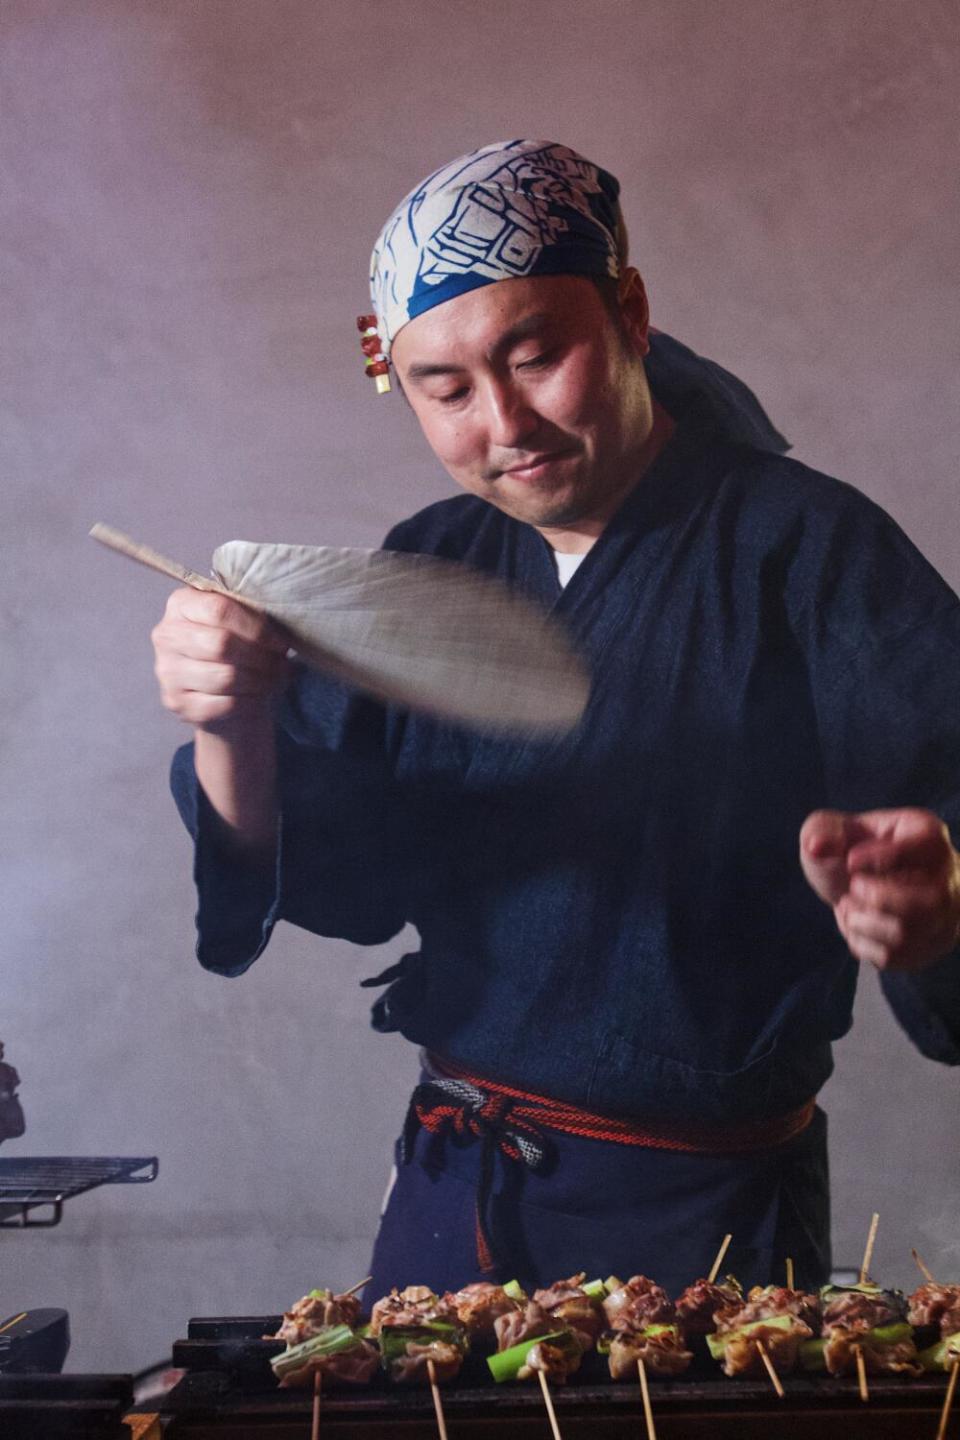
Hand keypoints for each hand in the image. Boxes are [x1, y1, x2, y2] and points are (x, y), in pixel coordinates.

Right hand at [151, 587, 292, 728]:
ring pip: (225, 677)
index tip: (278, 641)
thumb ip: (253, 616)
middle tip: (279, 663)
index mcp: (182, 604)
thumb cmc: (236, 645)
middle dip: (259, 656)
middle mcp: (167, 635)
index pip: (219, 610)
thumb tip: (277, 632)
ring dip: (260, 680)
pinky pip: (224, 704)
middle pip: (221, 644)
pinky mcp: (178, 703)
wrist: (221, 689)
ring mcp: (168, 672)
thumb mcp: (243, 621)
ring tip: (275, 678)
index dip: (256, 628)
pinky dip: (251, 702)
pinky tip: (259, 696)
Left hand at [800, 808, 959, 971]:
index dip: (881, 857)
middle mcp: (949, 877)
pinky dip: (861, 943)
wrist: (859, 886)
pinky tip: (858, 924)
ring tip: (850, 906)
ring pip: (907, 934)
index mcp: (928, 836)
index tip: (850, 861)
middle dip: (877, 898)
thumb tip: (817, 846)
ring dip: (862, 922)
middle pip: (931, 902)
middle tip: (853, 888)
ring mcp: (943, 917)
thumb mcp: (833, 830)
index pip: (927, 845)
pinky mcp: (928, 947)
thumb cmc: (851, 851)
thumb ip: (821, 830)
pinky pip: (893, 957)